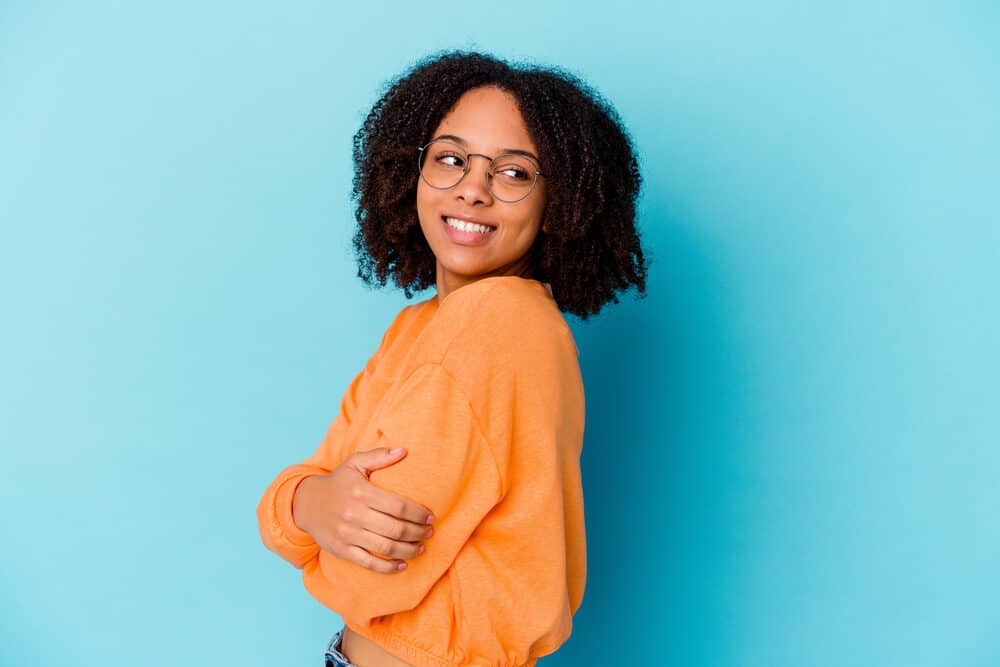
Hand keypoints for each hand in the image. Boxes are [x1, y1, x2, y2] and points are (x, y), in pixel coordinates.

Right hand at [292, 447, 434, 572]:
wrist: (305, 503)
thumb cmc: (338, 482)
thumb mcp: (355, 463)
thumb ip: (379, 456)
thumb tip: (404, 451)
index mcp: (362, 493)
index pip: (398, 506)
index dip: (418, 514)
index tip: (430, 517)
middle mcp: (355, 515)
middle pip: (395, 529)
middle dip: (418, 533)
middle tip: (429, 533)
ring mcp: (348, 534)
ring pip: (386, 547)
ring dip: (408, 550)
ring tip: (421, 547)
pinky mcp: (342, 550)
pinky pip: (369, 563)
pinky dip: (388, 567)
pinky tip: (403, 565)